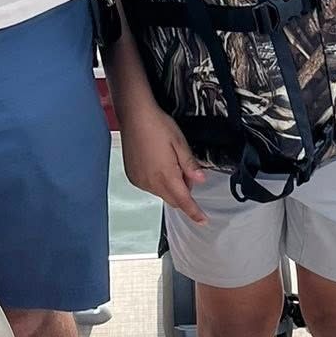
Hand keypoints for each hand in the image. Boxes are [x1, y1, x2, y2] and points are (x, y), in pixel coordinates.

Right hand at [119, 99, 209, 222]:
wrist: (134, 116)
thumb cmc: (157, 125)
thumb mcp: (180, 143)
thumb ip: (190, 165)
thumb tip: (200, 179)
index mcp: (166, 175)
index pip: (184, 201)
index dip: (195, 213)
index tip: (203, 220)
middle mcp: (151, 182)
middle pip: (173, 199)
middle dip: (184, 191)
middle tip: (186, 169)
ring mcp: (140, 180)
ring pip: (161, 193)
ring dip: (170, 185)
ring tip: (169, 161)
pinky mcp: (132, 176)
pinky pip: (150, 187)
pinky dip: (158, 181)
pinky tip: (158, 162)